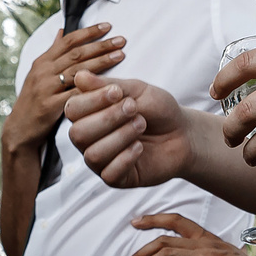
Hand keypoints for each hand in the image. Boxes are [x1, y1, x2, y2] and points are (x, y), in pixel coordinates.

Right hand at [4, 23, 125, 154]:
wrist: (20, 128)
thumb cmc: (34, 100)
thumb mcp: (39, 73)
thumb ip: (53, 53)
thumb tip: (62, 31)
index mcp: (43, 62)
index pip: (68, 41)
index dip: (89, 32)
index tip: (108, 26)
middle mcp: (44, 72)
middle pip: (76, 53)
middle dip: (101, 45)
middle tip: (121, 40)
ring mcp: (46, 88)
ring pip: (78, 71)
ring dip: (101, 62)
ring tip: (120, 55)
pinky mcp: (50, 106)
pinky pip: (75, 95)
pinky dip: (92, 89)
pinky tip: (108, 85)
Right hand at [63, 71, 192, 188]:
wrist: (184, 134)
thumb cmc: (158, 111)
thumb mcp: (137, 90)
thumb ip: (108, 85)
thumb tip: (79, 76)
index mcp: (89, 115)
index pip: (72, 110)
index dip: (92, 101)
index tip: (117, 92)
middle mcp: (89, 139)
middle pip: (78, 134)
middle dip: (107, 119)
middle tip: (133, 109)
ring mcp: (101, 160)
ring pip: (93, 154)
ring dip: (120, 136)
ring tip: (141, 125)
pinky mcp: (116, 178)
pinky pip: (109, 173)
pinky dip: (126, 157)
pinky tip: (140, 147)